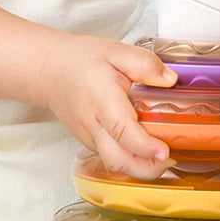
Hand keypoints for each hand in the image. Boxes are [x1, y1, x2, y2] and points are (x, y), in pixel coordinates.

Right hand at [41, 34, 176, 178]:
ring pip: (114, 163)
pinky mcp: (89, 142)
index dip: (144, 145)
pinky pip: (110, 158)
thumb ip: (145, 64)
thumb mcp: (116, 51)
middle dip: (146, 168)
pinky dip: (129, 161)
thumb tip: (170, 80)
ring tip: (162, 160)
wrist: (50, 70)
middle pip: (117, 159)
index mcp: (101, 98)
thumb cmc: (81, 60)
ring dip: (139, 168)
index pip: (122, 129)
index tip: (164, 150)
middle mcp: (93, 124)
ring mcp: (89, 137)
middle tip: (169, 160)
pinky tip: (145, 153)